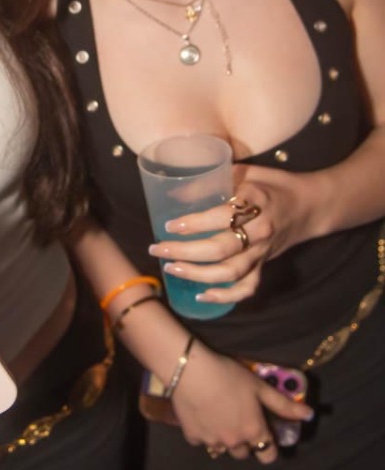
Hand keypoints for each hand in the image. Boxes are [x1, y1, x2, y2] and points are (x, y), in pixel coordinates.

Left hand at [147, 165, 321, 304]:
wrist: (310, 205)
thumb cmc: (271, 184)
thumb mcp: (245, 172)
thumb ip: (213, 180)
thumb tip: (174, 193)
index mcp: (256, 202)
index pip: (222, 217)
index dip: (194, 223)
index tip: (170, 225)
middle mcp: (261, 230)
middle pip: (220, 249)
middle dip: (185, 252)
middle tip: (158, 249)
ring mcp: (263, 251)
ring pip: (230, 271)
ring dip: (198, 274)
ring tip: (171, 269)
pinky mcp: (265, 265)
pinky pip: (247, 287)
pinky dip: (225, 296)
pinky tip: (201, 296)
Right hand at [172, 345, 313, 464]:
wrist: (191, 371)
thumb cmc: (229, 376)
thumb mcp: (260, 387)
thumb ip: (284, 405)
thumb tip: (309, 415)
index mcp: (254, 431)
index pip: (268, 455)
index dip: (268, 447)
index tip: (264, 435)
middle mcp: (234, 442)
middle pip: (243, 453)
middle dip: (243, 441)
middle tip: (238, 419)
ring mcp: (211, 441)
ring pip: (221, 449)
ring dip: (223, 439)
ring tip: (218, 417)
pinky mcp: (191, 436)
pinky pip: (201, 440)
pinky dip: (203, 432)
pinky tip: (201, 414)